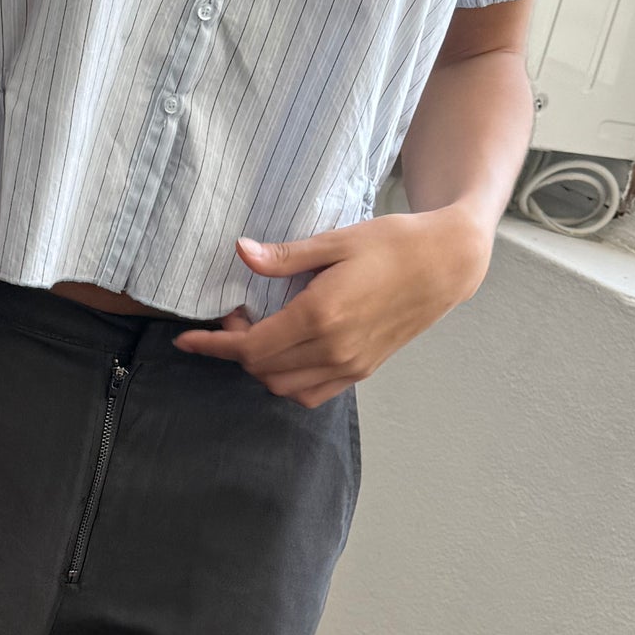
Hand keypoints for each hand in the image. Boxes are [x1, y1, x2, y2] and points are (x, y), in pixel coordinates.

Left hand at [172, 207, 495, 405]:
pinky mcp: (363, 371)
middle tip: (236, 318)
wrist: (446, 264)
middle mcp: (334, 349)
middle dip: (235, 351)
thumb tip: (241, 252)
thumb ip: (285, 256)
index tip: (187, 340)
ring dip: (260, 368)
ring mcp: (351, 365)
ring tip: (260, 334)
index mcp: (321, 316)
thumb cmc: (394, 243)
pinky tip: (286, 354)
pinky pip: (312, 393)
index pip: (250, 348)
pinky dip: (288, 381)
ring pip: (284, 388)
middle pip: (262, 371)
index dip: (213, 346)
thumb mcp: (336, 241)